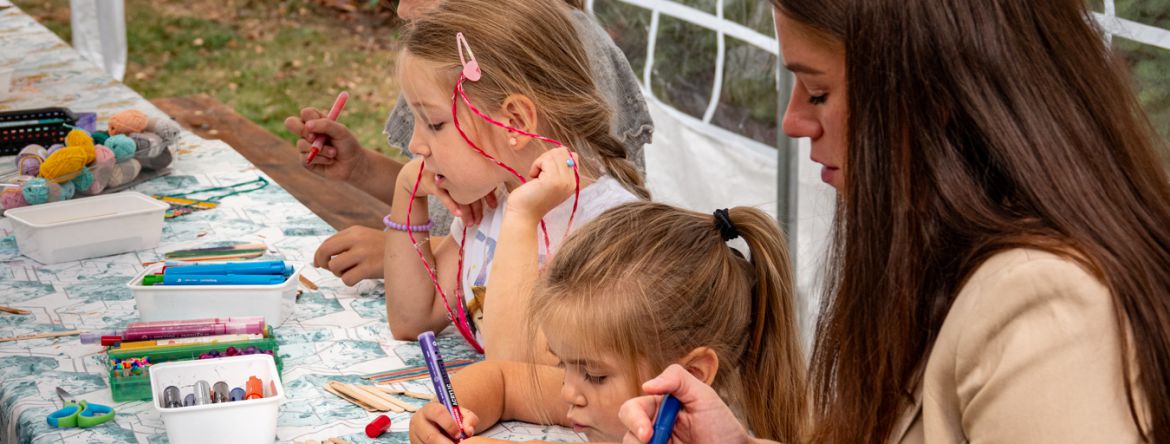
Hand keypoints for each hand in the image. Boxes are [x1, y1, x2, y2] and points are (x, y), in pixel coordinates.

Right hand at [283, 107, 368, 181]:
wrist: (353, 164)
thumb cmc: (348, 144)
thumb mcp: (341, 131)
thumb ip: (325, 125)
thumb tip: (307, 126)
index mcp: (316, 121)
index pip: (305, 113)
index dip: (310, 118)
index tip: (319, 124)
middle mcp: (307, 132)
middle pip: (290, 123)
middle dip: (300, 129)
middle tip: (313, 137)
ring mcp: (304, 146)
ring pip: (301, 144)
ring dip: (321, 149)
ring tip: (334, 152)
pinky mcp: (305, 161)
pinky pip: (305, 158)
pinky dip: (320, 159)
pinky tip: (330, 160)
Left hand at [313, 226, 385, 285]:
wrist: (410, 251)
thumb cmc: (383, 248)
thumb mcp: (365, 237)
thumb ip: (345, 244)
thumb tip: (321, 259)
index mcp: (354, 231)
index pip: (327, 243)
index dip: (319, 255)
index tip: (318, 263)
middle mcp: (357, 239)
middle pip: (325, 252)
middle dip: (323, 263)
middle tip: (329, 269)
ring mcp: (363, 254)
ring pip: (335, 267)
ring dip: (339, 273)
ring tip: (350, 272)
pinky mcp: (369, 268)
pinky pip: (347, 279)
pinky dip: (349, 281)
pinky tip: (358, 278)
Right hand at [395, 158, 498, 225]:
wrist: (415, 173)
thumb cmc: (441, 177)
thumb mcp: (455, 178)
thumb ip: (472, 182)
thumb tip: (492, 195)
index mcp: (464, 166)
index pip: (479, 180)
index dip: (488, 194)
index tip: (493, 206)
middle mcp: (454, 170)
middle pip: (470, 190)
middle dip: (477, 207)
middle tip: (481, 221)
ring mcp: (442, 175)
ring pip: (458, 195)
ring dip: (466, 211)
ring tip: (471, 223)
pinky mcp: (431, 182)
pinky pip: (443, 196)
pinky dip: (452, 205)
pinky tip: (459, 215)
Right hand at [410, 400, 479, 443]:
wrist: (438, 424)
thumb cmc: (451, 419)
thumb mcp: (461, 414)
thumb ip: (469, 419)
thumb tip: (469, 431)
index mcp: (429, 409)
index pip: (438, 413)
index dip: (449, 424)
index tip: (458, 434)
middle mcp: (418, 421)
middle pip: (430, 436)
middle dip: (446, 443)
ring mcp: (414, 435)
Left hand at [506, 149, 578, 221]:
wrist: (523, 215)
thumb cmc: (532, 198)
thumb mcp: (551, 183)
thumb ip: (559, 170)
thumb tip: (561, 150)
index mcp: (573, 183)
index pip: (573, 156)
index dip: (556, 158)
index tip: (546, 170)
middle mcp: (571, 182)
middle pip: (564, 152)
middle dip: (548, 157)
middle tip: (539, 172)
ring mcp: (563, 181)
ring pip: (555, 154)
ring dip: (541, 161)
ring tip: (536, 175)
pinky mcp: (552, 180)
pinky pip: (546, 159)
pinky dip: (536, 164)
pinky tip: (533, 176)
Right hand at [619, 365, 753, 443]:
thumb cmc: (721, 424)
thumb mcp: (703, 395)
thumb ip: (677, 379)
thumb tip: (647, 385)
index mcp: (658, 408)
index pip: (631, 410)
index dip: (635, 421)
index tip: (648, 434)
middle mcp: (653, 428)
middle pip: (627, 434)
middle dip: (635, 439)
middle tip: (653, 443)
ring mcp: (658, 443)